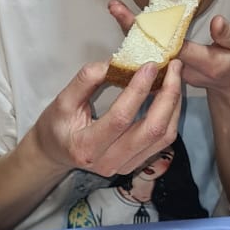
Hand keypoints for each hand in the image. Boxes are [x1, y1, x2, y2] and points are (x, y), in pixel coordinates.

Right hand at [32, 57, 182, 178]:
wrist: (55, 153)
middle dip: (167, 96)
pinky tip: (169, 96)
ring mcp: (125, 167)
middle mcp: (109, 162)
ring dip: (174, 105)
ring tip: (174, 78)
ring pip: (163, 137)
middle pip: (151, 130)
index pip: (120, 118)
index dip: (138, 90)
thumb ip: (87, 80)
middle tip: (173, 67)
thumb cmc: (57, 125)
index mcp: (87, 147)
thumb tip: (116, 62)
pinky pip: (163, 142)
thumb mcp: (62, 100)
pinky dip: (171, 117)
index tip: (150, 65)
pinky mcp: (135, 165)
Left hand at [109, 0, 229, 97]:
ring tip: (115, 7)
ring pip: (148, 50)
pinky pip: (150, 52)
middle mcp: (182, 69)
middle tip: (115, 7)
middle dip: (133, 28)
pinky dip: (138, 36)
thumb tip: (215, 21)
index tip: (141, 19)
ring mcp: (173, 70)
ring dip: (131, 30)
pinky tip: (124, 20)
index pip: (176, 48)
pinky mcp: (168, 68)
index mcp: (203, 63)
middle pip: (154, 48)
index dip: (158, 34)